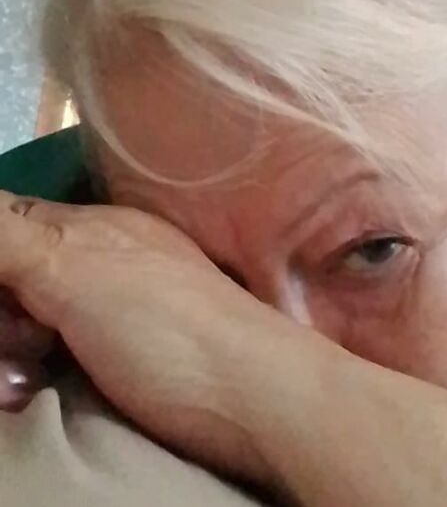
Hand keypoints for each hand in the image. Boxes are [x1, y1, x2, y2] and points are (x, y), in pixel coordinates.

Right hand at [0, 190, 314, 483]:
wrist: (252, 398)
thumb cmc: (166, 327)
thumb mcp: (80, 270)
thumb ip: (15, 236)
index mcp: (93, 228)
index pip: (11, 218)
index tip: (5, 300)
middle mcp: (99, 260)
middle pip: (15, 274)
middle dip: (3, 312)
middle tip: (25, 343)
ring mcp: (110, 310)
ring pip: (29, 317)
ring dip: (11, 347)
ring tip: (24, 379)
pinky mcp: (117, 358)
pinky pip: (52, 350)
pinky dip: (33, 368)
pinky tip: (37, 390)